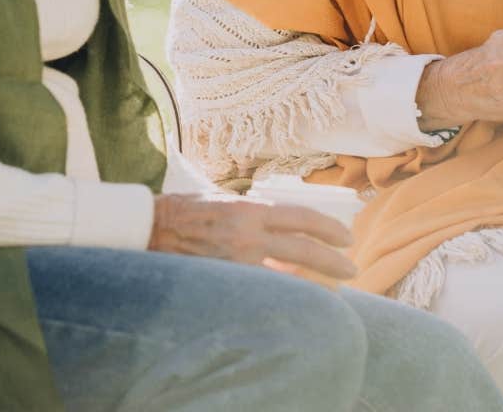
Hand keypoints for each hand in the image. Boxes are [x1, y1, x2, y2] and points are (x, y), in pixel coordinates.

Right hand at [148, 194, 357, 280]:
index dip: (329, 229)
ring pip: (287, 277)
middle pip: (303, 249)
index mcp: (250, 209)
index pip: (301, 218)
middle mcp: (247, 234)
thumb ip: (257, 213)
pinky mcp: (226, 280)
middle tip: (352, 269)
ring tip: (334, 292)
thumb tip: (287, 226)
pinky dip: (283, 295)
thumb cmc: (188, 210)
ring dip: (313, 285)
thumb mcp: (227, 201)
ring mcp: (237, 261)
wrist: (151, 228)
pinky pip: (263, 291)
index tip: (347, 237)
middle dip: (332, 261)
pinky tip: (298, 301)